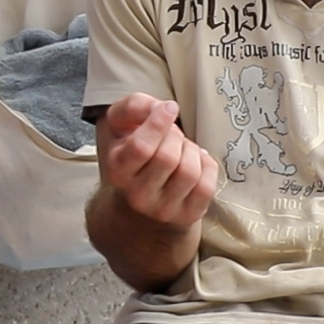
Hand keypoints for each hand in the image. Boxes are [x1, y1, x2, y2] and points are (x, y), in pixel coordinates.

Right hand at [98, 93, 218, 229]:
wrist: (134, 207)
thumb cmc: (128, 157)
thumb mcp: (117, 126)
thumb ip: (133, 107)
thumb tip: (163, 108)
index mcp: (117, 171)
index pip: (141, 148)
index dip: (159, 123)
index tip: (169, 107)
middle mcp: (137, 196)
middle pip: (168, 157)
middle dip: (175, 135)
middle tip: (171, 133)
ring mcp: (163, 210)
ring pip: (189, 171)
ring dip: (190, 150)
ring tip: (181, 148)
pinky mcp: (187, 216)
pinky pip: (206, 186)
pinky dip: (206, 165)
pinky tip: (194, 162)